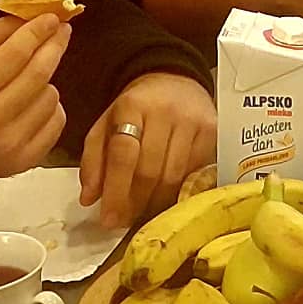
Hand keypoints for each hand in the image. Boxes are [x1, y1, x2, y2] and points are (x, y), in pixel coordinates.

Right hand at [0, 13, 71, 181]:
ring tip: (30, 81)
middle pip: (38, 74)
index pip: (14, 54)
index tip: (53, 17)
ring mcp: (10, 143)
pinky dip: (51, 107)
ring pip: (51, 96)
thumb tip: (33, 16)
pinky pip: (58, 120)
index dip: (37, 31)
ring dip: (47, 81)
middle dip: (54, 46)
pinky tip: (33, 106)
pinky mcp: (27, 158)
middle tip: (62, 31)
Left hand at [80, 73, 218, 227]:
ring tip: (142, 214)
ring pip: (174, 177)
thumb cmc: (136, 109)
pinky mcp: (213, 131)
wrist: (175, 82)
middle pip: (150, 170)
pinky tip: (166, 198)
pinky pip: (195, 174)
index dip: (115, 191)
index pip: (123, 154)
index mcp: (132, 106)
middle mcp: (165, 111)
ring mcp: (193, 121)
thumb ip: (93, 160)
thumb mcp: (106, 125)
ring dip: (155, 204)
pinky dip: (178, 192)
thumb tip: (89, 199)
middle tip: (123, 221)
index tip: (108, 219)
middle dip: (134, 203)